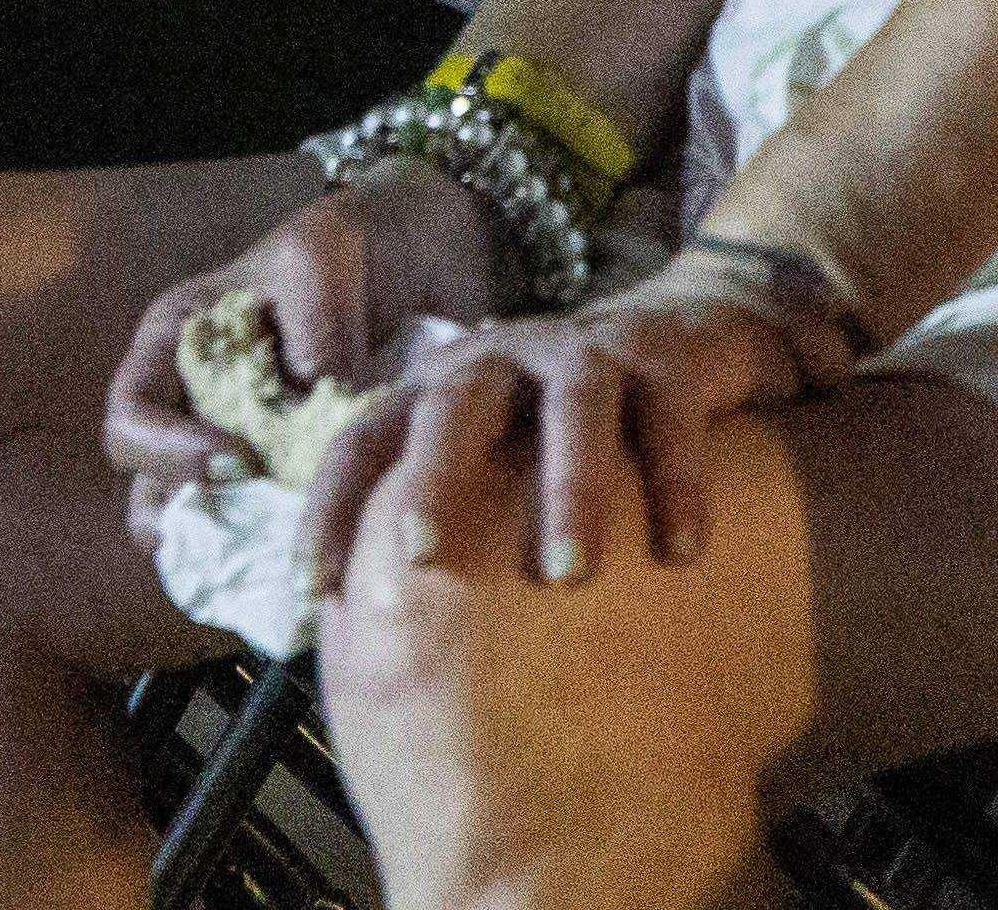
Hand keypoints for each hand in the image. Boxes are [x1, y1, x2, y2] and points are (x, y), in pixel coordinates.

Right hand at [102, 164, 517, 527]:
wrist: (422, 258)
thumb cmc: (351, 245)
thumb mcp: (322, 261)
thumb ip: (308, 331)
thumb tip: (310, 414)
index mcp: (176, 344)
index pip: (132, 417)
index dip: (167, 453)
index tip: (242, 462)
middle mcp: (195, 405)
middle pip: (155, 494)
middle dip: (199, 526)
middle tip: (264, 535)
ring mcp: (243, 449)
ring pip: (209, 531)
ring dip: (243, 557)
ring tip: (297, 561)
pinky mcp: (295, 484)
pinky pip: (271, 539)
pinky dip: (292, 556)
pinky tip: (333, 560)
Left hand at [292, 235, 867, 592]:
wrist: (684, 336)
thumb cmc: (560, 439)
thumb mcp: (494, 470)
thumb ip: (448, 532)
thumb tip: (380, 660)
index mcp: (439, 393)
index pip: (365, 441)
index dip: (331, 507)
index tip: (313, 590)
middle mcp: (500, 362)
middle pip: (454, 405)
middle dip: (432, 477)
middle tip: (419, 556)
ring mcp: (582, 350)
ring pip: (573, 402)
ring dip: (568, 485)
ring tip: (569, 575)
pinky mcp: (664, 352)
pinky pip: (668, 409)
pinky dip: (675, 478)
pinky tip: (682, 551)